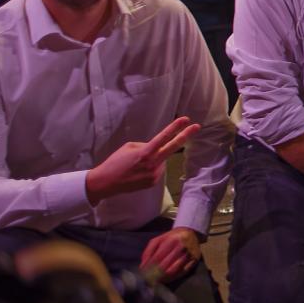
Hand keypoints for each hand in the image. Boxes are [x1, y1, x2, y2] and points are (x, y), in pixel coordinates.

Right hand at [85, 117, 200, 202]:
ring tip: (138, 164)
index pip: (164, 137)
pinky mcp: (153, 182)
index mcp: (145, 152)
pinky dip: (152, 168)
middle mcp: (153, 163)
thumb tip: (157, 148)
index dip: (175, 127)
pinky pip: (158, 170)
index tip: (186, 119)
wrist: (106, 182)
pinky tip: (139, 172)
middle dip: (185, 135)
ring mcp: (155, 174)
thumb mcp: (129, 148)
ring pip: (162, 160)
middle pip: (173, 147)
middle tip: (197, 127)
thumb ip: (146, 146)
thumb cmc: (115, 162)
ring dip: (156, 158)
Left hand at [139, 227, 201, 282]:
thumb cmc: (171, 237)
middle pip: (165, 265)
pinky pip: (182, 272)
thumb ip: (148, 252)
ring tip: (156, 280)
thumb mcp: (158, 240)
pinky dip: (173, 277)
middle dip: (155, 274)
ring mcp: (189, 254)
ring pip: (173, 271)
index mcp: (171, 240)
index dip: (149, 267)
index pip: (157, 258)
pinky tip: (167, 279)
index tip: (143, 274)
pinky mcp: (195, 260)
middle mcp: (182, 247)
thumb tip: (142, 267)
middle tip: (149, 280)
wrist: (190, 233)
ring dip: (163, 277)